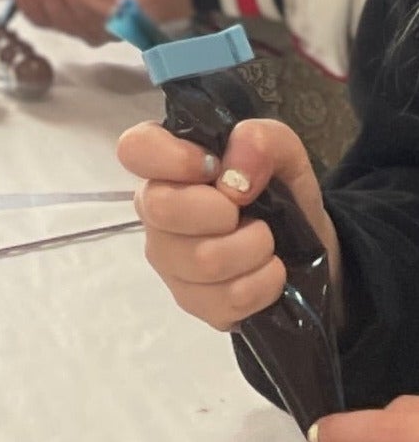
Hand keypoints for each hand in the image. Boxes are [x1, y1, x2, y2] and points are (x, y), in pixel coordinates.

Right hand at [117, 115, 337, 331]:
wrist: (306, 247)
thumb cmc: (279, 190)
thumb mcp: (284, 151)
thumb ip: (262, 140)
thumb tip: (233, 173)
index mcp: (167, 165)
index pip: (134, 150)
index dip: (172, 157)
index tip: (214, 168)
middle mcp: (155, 211)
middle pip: (162, 208)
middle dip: (223, 211)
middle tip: (248, 213)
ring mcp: (169, 261)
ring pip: (202, 260)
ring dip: (253, 249)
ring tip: (265, 243)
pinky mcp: (192, 301)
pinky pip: (226, 299)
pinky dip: (263, 283)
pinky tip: (267, 272)